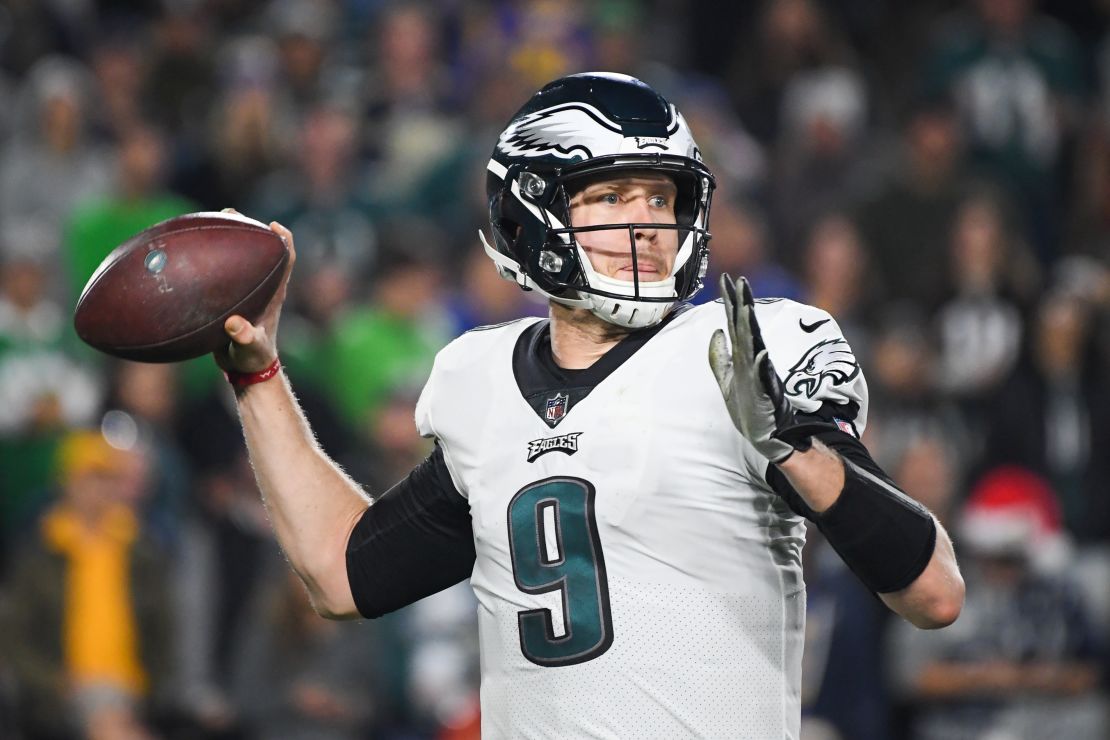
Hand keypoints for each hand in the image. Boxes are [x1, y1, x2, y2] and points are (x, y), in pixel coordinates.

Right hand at [213, 210, 296, 373]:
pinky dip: (204, 261)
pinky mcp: (229, 296)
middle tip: (232, 213)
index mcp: (274, 293)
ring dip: (227, 237)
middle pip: (261, 249)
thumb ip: (245, 337)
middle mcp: (261, 285)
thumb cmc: (252, 357)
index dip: (283, 240)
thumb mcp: (250, 348)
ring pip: (238, 257)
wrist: (243, 368)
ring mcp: (246, 289)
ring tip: (208, 220)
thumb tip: (234, 324)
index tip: (273, 226)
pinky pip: (217, 272)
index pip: (286, 260)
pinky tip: (181, 253)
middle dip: (250, 228)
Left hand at [708, 274, 798, 463]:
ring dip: (749, 327)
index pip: (736, 323)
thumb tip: (717, 331)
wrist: (766, 433)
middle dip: (742, 304)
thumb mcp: (727, 379)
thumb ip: (720, 356)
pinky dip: (761, 364)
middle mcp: (753, 360)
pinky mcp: (764, 392)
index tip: (726, 278)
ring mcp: (759, 375)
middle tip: (739, 280)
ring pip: (752, 345)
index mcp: (744, 355)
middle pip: (745, 327)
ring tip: (746, 307)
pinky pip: (762, 376)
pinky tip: (760, 353)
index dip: (731, 301)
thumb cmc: (749, 406)